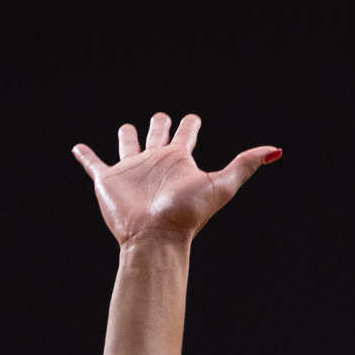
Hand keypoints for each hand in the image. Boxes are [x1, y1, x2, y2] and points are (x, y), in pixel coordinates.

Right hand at [73, 113, 279, 245]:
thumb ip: (245, 165)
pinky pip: (94, 164)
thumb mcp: (221, 184)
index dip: (190, 124)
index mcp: (179, 161)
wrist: (156, 236)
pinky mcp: (108, 181)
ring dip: (127, 135)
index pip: (186, 135)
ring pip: (128, 146)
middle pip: (157, 136)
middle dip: (160, 124)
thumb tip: (276, 150)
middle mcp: (156, 163)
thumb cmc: (188, 214)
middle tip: (163, 117)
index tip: (192, 118)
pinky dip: (85, 155)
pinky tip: (78, 148)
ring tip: (127, 128)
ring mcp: (131, 172)